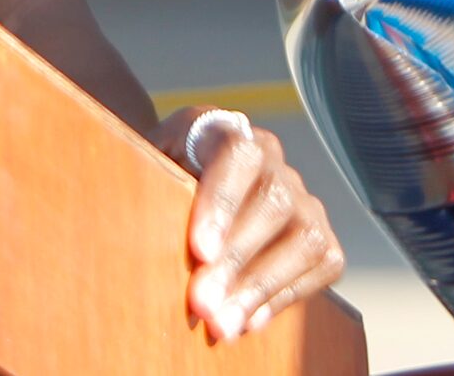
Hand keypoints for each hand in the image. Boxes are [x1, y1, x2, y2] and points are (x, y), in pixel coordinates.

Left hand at [150, 106, 345, 339]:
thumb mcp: (143, 165)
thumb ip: (145, 182)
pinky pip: (320, 267)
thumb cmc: (159, 175)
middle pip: (271, 204)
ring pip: (303, 240)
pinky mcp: (323, 238)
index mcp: (224, 130)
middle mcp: (274, 159)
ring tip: (223, 323)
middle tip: (202, 303)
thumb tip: (130, 224)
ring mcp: (304, 198)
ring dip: (261, 287)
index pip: (236, 156)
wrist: (188, 179)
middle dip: (236, 259)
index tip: (200, 250)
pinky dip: (283, 298)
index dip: (222, 202)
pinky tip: (249, 321)